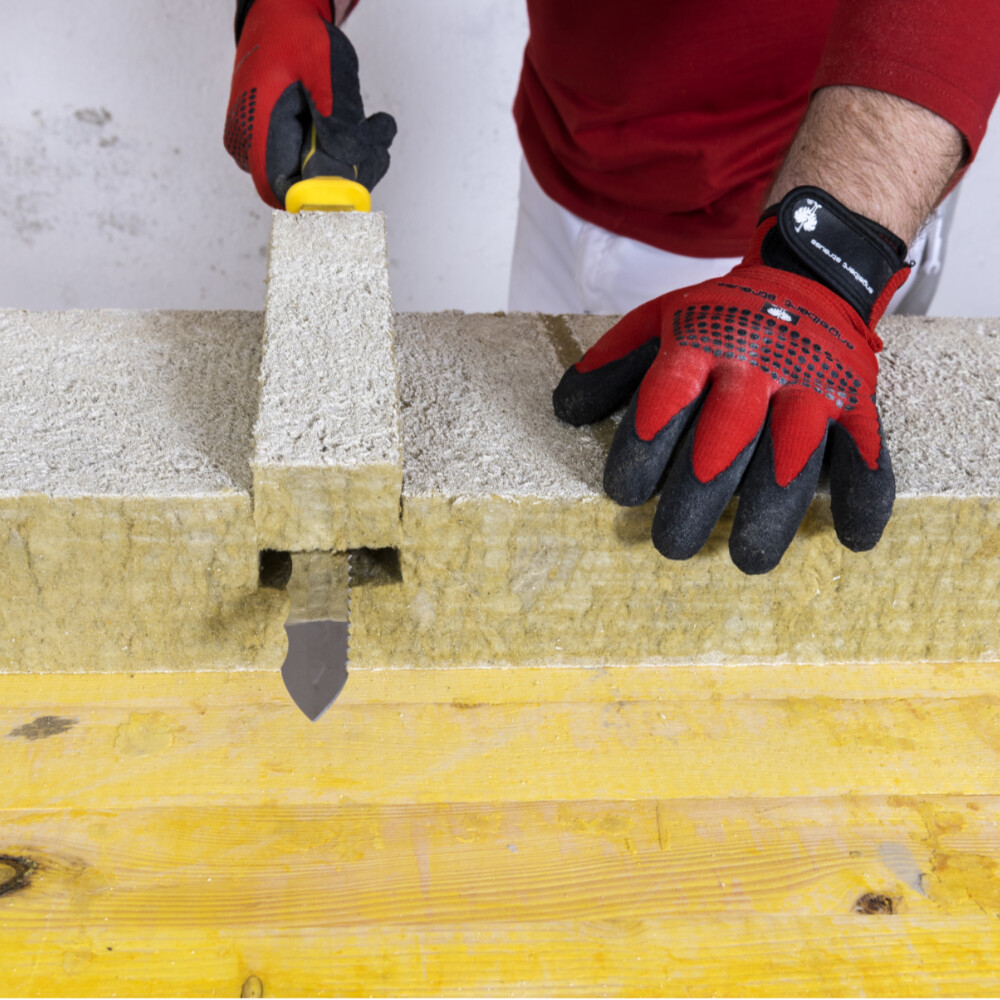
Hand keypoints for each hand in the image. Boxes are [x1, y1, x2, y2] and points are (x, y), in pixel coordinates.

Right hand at [224, 0, 395, 208]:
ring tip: (378, 128)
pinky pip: (318, 164)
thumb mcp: (323, 67)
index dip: (322, 193)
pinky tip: (367, 130)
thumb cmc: (295, 35)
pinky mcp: (285, 148)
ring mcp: (268, 150)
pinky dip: (348, 152)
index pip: (284, 189)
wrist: (281, 19)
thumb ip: (336, 116)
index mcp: (254, 128)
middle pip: (306, 188)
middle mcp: (254, 147)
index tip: (356, 174)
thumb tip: (349, 160)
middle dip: (351, 170)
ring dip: (356, 160)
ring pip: (317, 179)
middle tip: (379, 141)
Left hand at [553, 186, 909, 573]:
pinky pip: (867, 449)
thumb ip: (611, 365)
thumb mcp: (658, 322)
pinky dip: (866, 495)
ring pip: (794, 452)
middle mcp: (758, 365)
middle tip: (672, 546)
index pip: (665, 400)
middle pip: (726, 437)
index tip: (622, 494)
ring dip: (772, 510)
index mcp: (700, 344)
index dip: (641, 450)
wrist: (808, 276)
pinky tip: (851, 539)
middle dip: (697, 498)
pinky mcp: (858, 401)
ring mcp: (813, 384)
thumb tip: (565, 413)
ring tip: (749, 560)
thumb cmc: (720, 318)